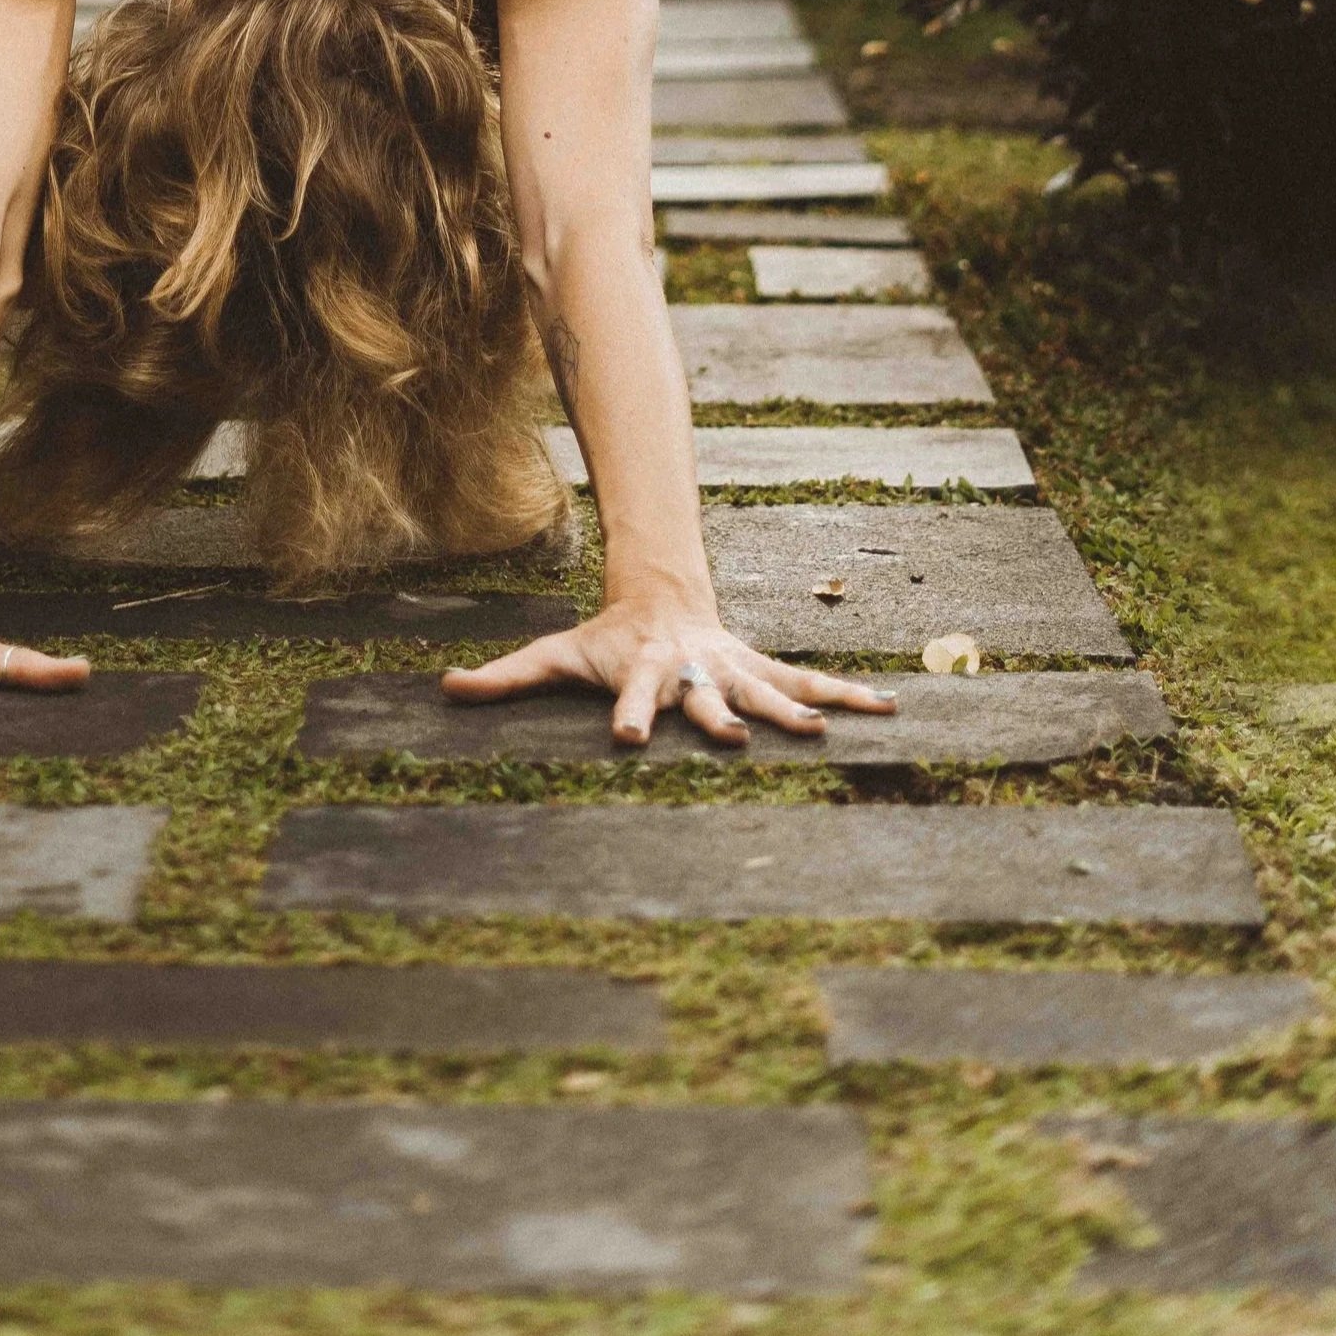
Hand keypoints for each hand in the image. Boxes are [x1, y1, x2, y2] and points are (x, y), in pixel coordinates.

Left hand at [441, 602, 898, 748]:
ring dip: (799, 708)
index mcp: (641, 672)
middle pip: (708, 696)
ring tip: (826, 730)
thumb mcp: (552, 655)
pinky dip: (849, 694)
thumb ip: (504, 678)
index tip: (627, 739)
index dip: (628, 715)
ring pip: (770, 688)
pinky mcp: (760, 668)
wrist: (658, 597)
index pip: (631, 695)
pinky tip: (891, 706)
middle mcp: (692, 670)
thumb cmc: (602, 640)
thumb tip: (445, 691)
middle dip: (721, 717)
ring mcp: (731, 668)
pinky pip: (808, 681)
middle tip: (736, 738)